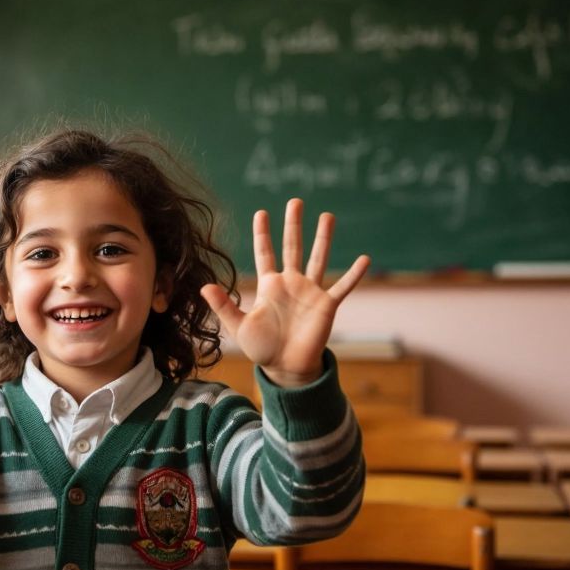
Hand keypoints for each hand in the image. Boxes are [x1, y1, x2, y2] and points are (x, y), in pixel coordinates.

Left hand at [200, 200, 368, 388]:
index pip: (265, 253)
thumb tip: (204, 286)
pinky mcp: (326, 305)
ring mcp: (310, 292)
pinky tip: (365, 259)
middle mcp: (291, 283)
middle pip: (292, 247)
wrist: (285, 368)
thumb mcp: (238, 326)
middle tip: (295, 202)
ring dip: (323, 238)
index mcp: (269, 285)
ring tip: (328, 216)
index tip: (261, 212)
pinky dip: (354, 275)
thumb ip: (223, 305)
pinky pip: (343, 287)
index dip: (262, 233)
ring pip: (318, 258)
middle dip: (293, 225)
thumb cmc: (261, 348)